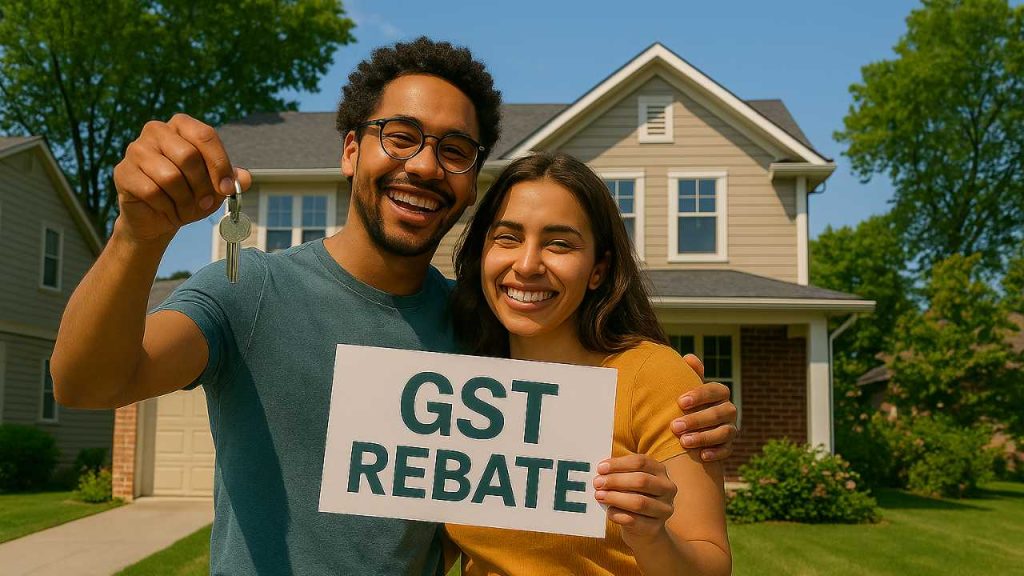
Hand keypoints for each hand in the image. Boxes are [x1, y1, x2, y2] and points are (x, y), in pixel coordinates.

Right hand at [112, 113, 251, 242]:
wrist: (158, 218)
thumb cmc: (190, 195)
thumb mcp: (215, 188)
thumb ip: (232, 180)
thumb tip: (246, 178)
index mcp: (182, 126)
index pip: (205, 135)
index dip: (219, 164)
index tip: (227, 188)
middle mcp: (156, 130)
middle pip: (188, 156)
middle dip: (202, 186)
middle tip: (206, 203)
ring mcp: (136, 149)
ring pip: (170, 176)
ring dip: (184, 200)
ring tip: (185, 208)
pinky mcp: (123, 172)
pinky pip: (151, 192)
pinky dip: (166, 207)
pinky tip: (167, 209)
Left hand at [593, 454, 676, 547]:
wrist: (645, 530)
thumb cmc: (634, 497)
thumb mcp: (630, 482)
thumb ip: (619, 473)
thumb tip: (600, 471)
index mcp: (660, 471)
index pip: (641, 462)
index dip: (619, 464)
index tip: (601, 468)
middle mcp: (667, 488)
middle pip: (641, 481)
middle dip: (616, 481)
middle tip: (597, 483)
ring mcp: (664, 509)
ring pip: (639, 502)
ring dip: (615, 498)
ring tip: (599, 496)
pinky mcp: (655, 528)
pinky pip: (634, 520)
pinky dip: (618, 515)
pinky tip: (609, 512)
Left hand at [670, 354, 737, 461]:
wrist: (688, 429)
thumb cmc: (685, 405)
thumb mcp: (685, 389)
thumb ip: (688, 375)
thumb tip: (689, 358)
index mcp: (719, 393)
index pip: (715, 390)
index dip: (699, 395)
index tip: (679, 402)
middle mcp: (728, 410)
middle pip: (719, 413)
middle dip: (697, 419)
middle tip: (674, 426)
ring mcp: (730, 428)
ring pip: (725, 432)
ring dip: (704, 437)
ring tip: (683, 442)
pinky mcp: (729, 446)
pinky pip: (728, 450)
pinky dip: (716, 453)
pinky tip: (702, 456)